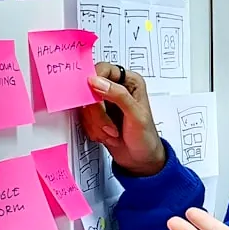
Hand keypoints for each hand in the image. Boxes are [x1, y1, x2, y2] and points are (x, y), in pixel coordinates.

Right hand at [81, 62, 165, 176]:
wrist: (140, 160)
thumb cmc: (145, 138)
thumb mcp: (136, 115)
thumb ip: (118, 95)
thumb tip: (96, 81)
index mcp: (129, 81)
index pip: (103, 69)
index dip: (94, 83)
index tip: (94, 99)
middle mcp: (116, 89)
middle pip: (89, 90)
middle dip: (97, 113)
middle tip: (111, 127)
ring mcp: (104, 103)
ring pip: (84, 106)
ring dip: (97, 124)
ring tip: (113, 133)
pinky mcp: (96, 115)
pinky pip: (83, 118)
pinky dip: (93, 130)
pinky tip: (107, 136)